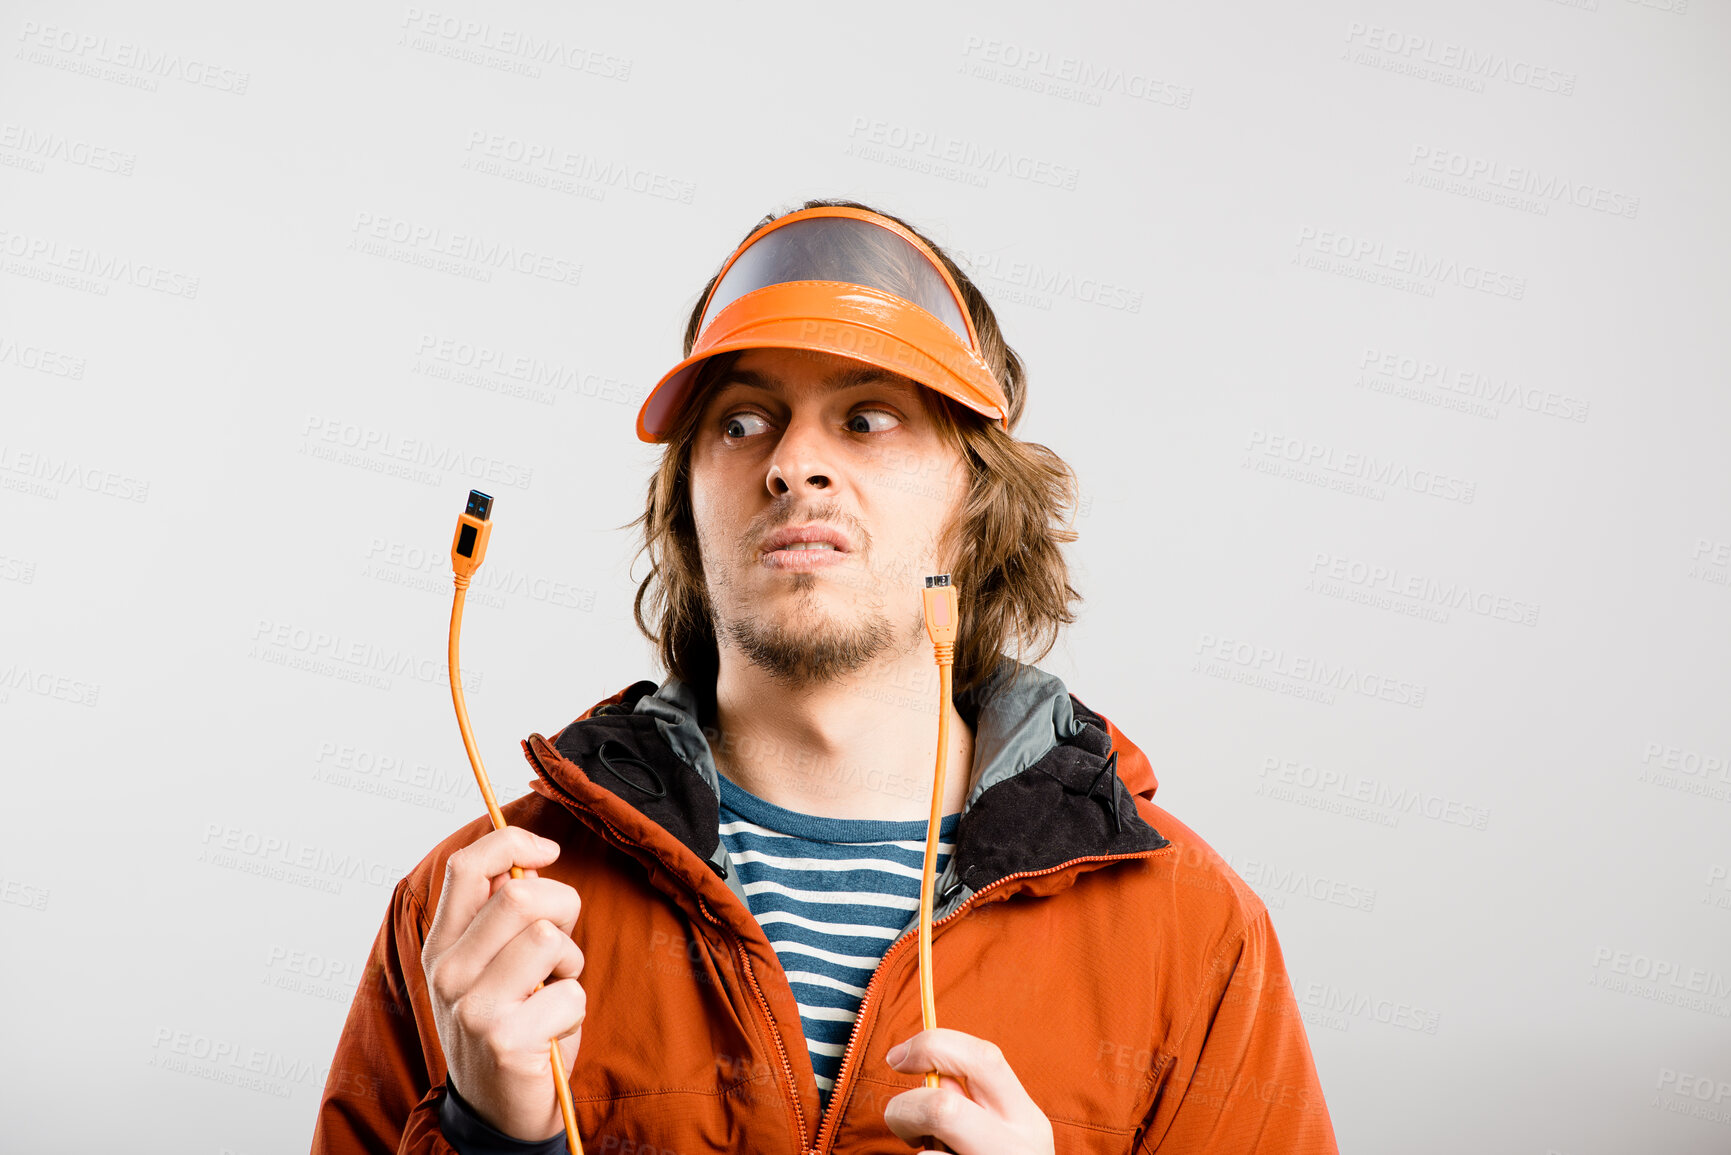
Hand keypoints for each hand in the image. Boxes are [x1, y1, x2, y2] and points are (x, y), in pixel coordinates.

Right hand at [421, 826, 584, 1141]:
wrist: (499, 1109)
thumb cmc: (509, 1024)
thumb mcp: (493, 966)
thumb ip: (503, 914)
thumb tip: (529, 858)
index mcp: (442, 945)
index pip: (466, 866)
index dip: (512, 841)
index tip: (547, 850)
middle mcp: (447, 972)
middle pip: (521, 895)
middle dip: (564, 906)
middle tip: (561, 944)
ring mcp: (472, 1007)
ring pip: (549, 938)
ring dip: (570, 962)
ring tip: (553, 989)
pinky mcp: (504, 1039)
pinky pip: (571, 992)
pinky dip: (575, 1008)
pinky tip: (553, 1028)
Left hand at [883, 1028, 1054, 1154]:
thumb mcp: (1002, 1133)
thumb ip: (974, 1101)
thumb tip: (926, 1068)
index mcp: (1027, 1120)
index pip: (982, 1058)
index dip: (931, 1045)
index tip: (897, 1058)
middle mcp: (1018, 1150)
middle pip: (944, 1107)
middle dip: (905, 1109)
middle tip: (902, 1124)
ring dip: (913, 1154)